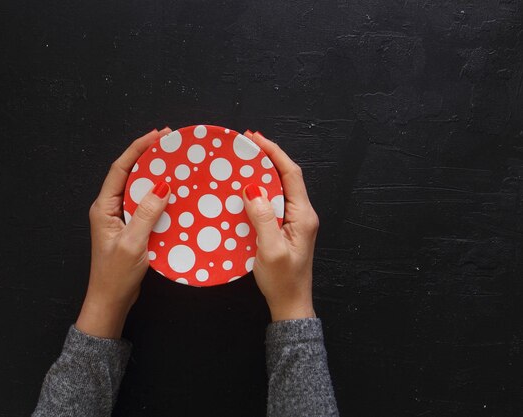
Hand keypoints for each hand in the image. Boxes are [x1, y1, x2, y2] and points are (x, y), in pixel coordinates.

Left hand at [75, 127, 172, 337]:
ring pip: (138, 189)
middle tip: (170, 145)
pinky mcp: (130, 229)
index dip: (138, 148)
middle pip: (129, 174)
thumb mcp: (133, 243)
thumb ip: (146, 214)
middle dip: (148, 157)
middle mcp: (110, 209)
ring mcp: (119, 219)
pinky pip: (144, 205)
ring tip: (175, 164)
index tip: (157, 135)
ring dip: (155, 176)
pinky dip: (158, 197)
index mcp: (104, 208)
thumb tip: (162, 186)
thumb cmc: (115, 276)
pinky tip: (173, 195)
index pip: (120, 168)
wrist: (110, 301)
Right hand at [241, 130, 318, 321]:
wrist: (290, 305)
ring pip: (279, 189)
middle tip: (244, 146)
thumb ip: (262, 218)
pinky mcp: (285, 229)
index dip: (274, 153)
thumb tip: (252, 188)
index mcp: (303, 216)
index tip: (255, 139)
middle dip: (267, 158)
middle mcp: (302, 214)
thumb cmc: (283, 281)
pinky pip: (273, 202)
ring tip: (242, 162)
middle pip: (286, 177)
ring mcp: (294, 222)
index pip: (291, 174)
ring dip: (262, 173)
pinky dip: (260, 191)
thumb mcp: (270, 250)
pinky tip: (245, 191)